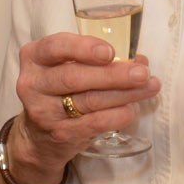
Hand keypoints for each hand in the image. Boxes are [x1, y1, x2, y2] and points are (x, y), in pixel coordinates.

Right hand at [5, 32, 159, 183]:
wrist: (39, 135)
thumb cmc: (59, 90)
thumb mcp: (65, 66)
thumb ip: (97, 58)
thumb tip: (140, 61)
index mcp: (34, 57)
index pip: (56, 47)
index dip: (84, 48)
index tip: (110, 51)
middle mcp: (34, 84)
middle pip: (74, 77)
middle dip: (113, 74)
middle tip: (141, 73)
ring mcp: (44, 111)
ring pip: (89, 101)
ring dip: (124, 94)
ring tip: (149, 87)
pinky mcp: (60, 133)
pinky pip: (95, 123)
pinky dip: (118, 115)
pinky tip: (133, 108)